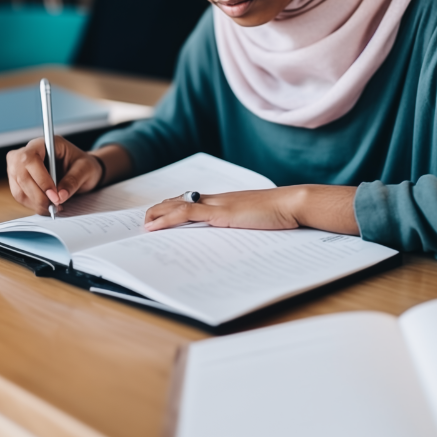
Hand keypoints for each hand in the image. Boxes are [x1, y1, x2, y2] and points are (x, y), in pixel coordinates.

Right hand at [6, 136, 103, 215]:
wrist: (80, 171)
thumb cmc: (83, 164)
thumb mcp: (85, 169)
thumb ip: (73, 180)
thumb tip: (60, 196)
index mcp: (43, 143)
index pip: (30, 158)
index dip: (40, 178)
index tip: (54, 195)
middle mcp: (27, 153)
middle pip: (21, 175)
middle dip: (38, 194)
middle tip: (55, 205)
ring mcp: (19, 168)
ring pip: (18, 189)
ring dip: (36, 202)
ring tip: (54, 207)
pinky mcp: (19, 181)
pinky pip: (20, 196)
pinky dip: (33, 205)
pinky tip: (47, 206)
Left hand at [143, 185, 358, 234]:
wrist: (292, 203)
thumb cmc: (281, 213)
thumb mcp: (256, 220)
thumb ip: (243, 225)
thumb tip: (237, 236)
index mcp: (226, 201)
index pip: (193, 201)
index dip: (174, 207)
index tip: (161, 214)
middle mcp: (218, 199)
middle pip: (180, 201)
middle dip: (160, 210)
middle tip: (146, 221)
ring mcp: (217, 205)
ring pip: (178, 206)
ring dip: (158, 215)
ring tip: (143, 225)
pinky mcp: (220, 213)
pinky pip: (186, 215)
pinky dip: (166, 220)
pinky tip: (153, 227)